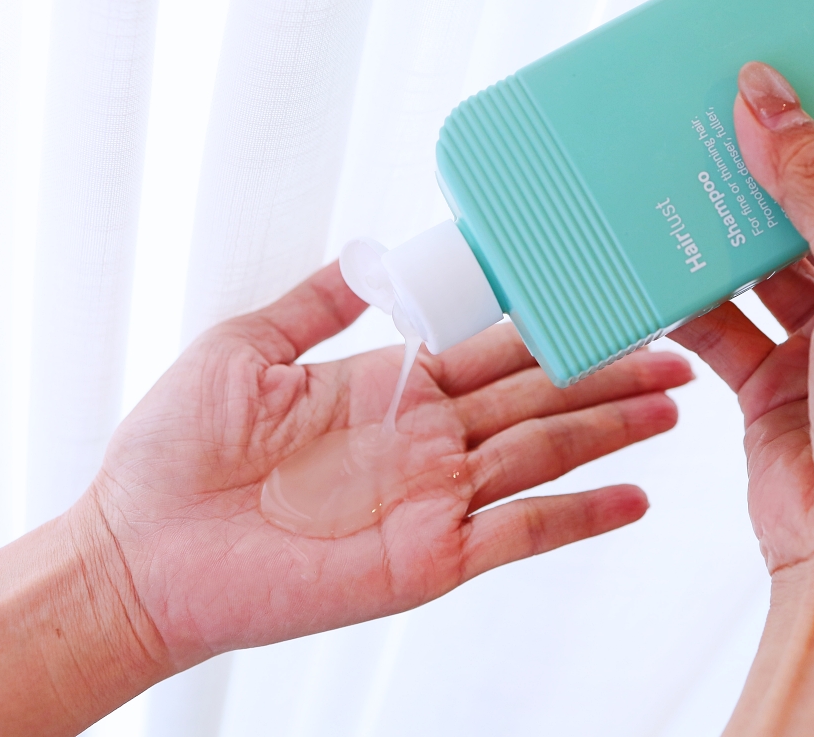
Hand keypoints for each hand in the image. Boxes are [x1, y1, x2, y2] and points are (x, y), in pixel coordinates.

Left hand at [82, 264, 691, 671]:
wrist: (138, 550)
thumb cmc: (175, 453)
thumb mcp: (246, 346)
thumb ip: (317, 304)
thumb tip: (369, 257)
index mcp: (389, 387)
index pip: (491, 347)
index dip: (549, 323)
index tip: (601, 294)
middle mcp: (424, 442)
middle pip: (537, 396)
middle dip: (607, 372)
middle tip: (674, 348)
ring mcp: (433, 499)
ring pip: (544, 453)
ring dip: (611, 431)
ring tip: (674, 405)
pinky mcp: (428, 556)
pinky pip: (520, 533)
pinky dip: (580, 517)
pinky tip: (632, 499)